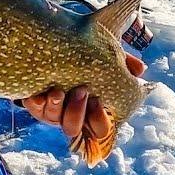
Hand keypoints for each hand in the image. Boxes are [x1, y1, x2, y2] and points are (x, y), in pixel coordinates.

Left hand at [20, 52, 146, 141]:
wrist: (55, 45)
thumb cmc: (87, 56)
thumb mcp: (107, 56)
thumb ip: (124, 62)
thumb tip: (140, 69)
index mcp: (92, 111)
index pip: (100, 130)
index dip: (100, 122)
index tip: (100, 103)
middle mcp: (71, 115)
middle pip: (73, 129)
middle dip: (77, 113)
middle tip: (82, 91)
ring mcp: (51, 110)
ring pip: (53, 120)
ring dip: (56, 108)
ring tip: (58, 91)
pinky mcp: (34, 102)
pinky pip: (34, 109)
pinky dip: (37, 103)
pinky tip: (40, 94)